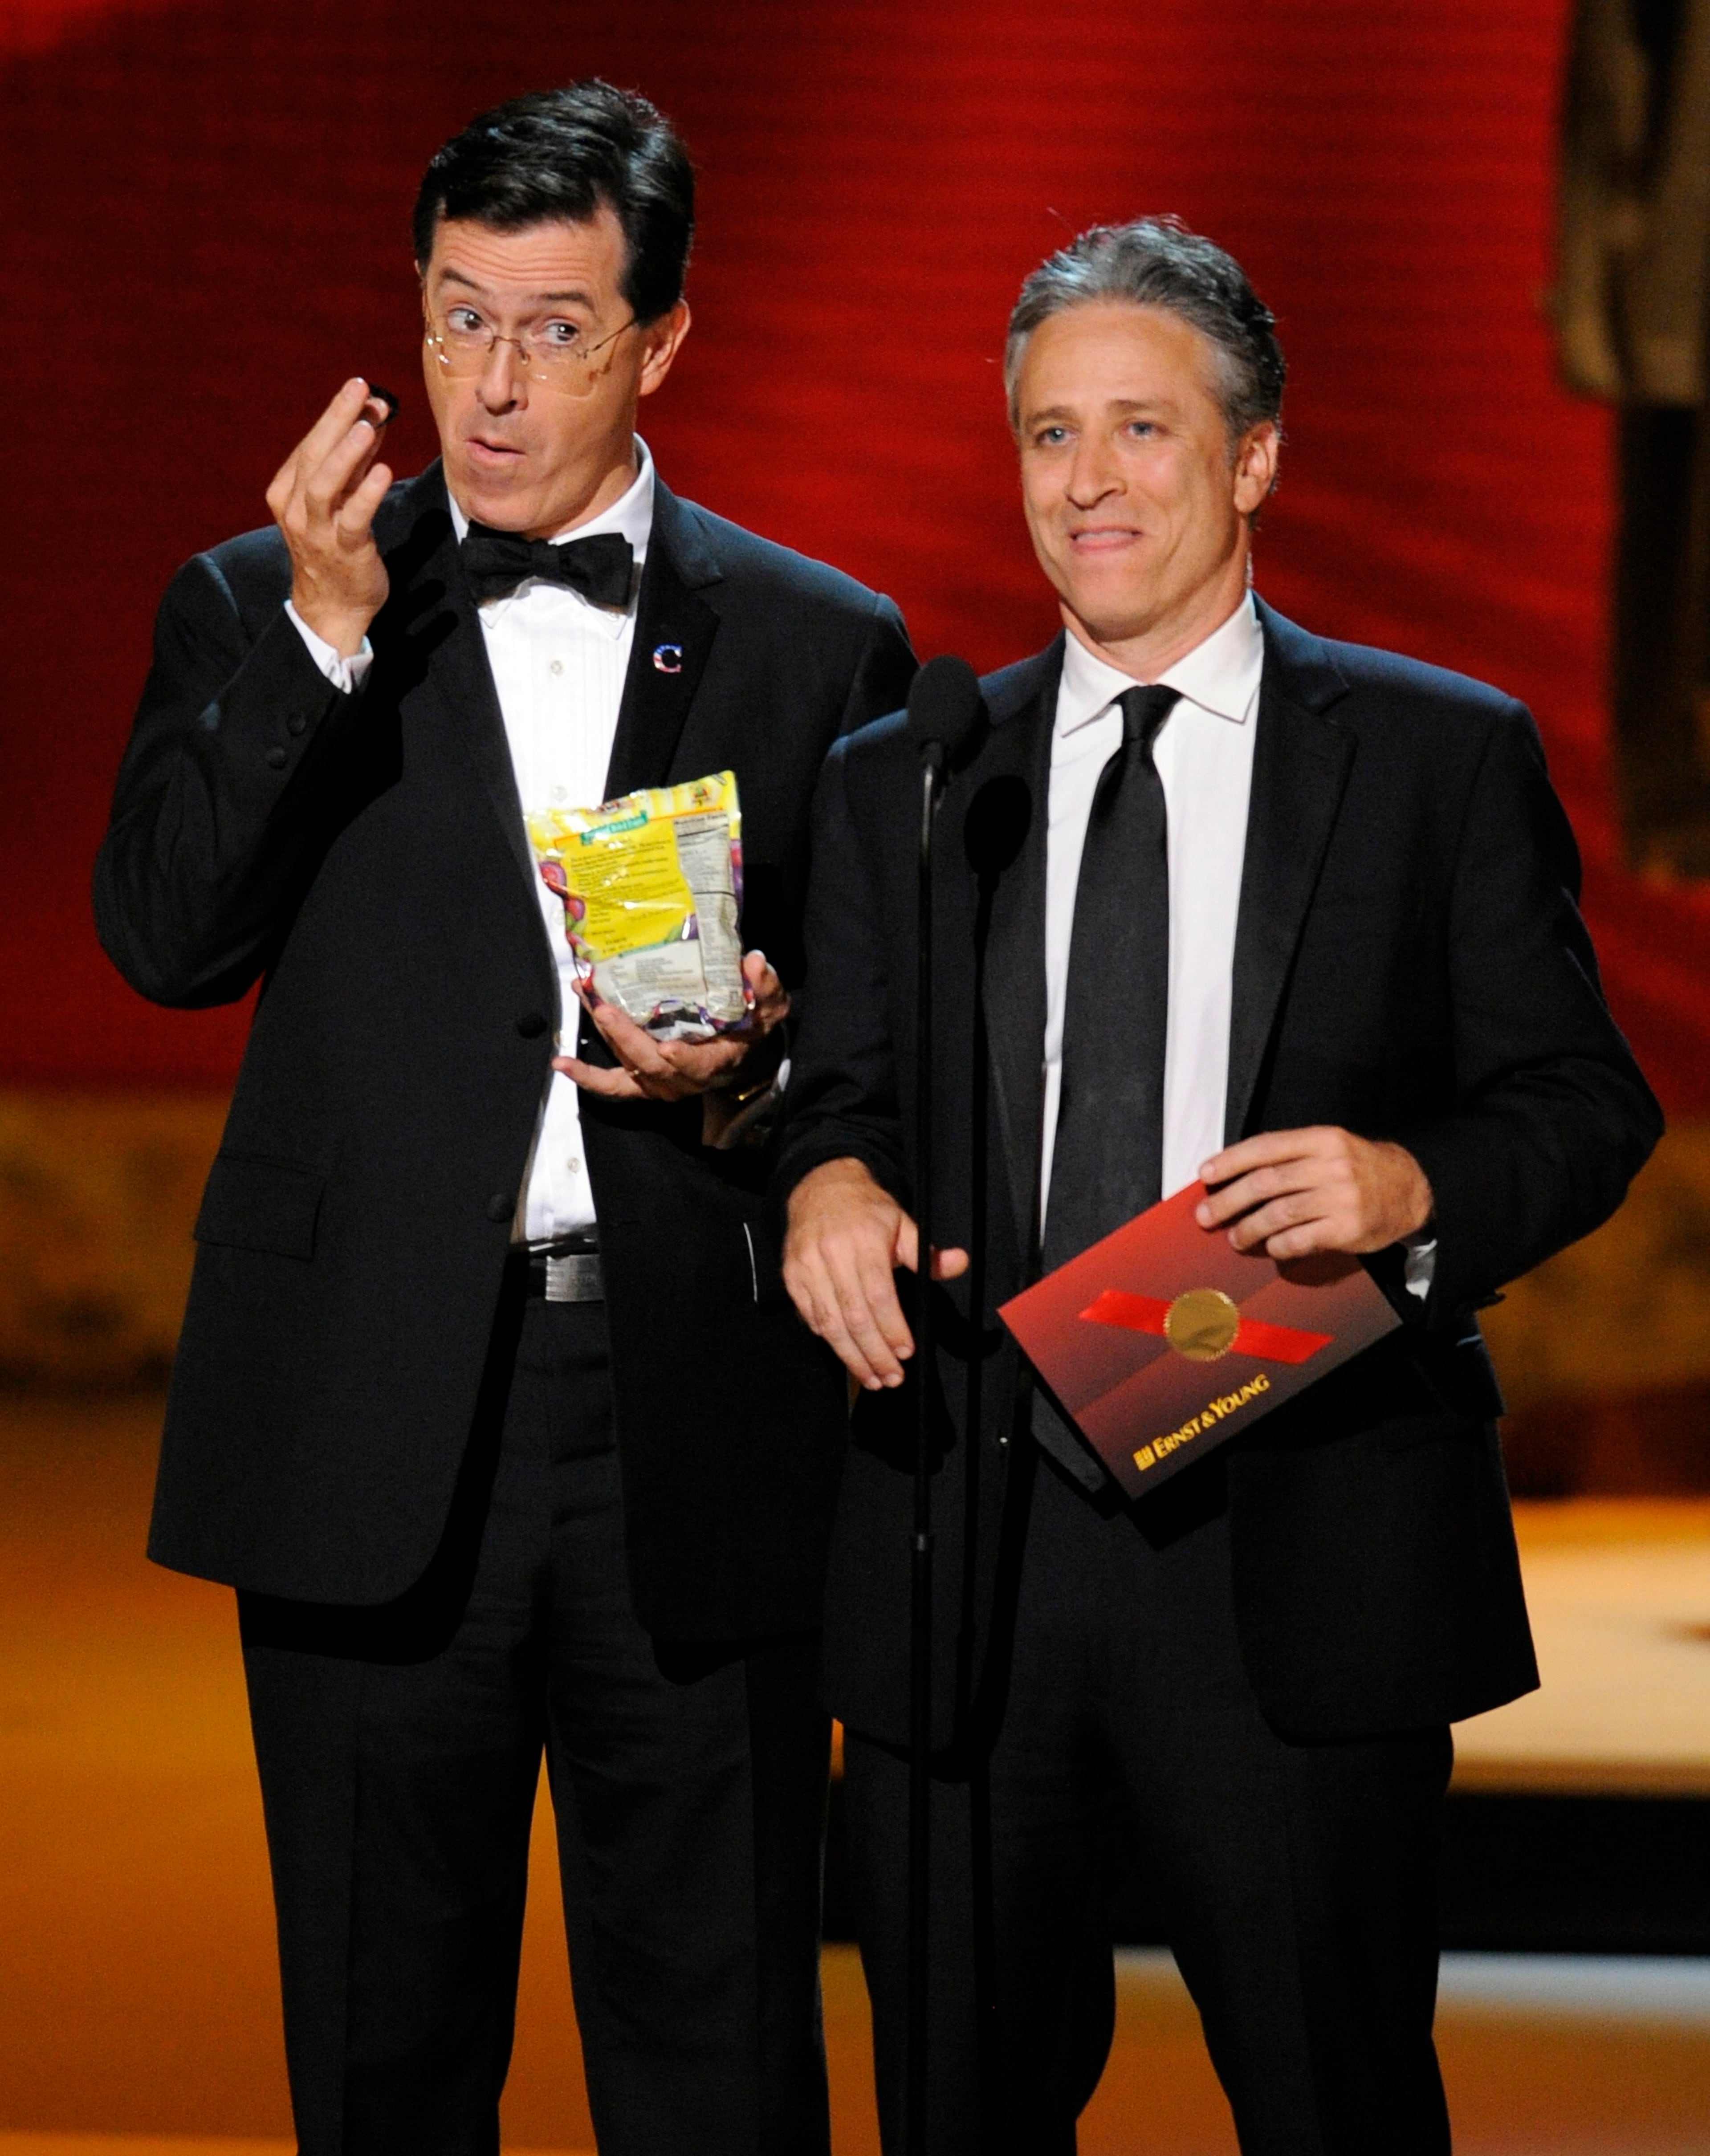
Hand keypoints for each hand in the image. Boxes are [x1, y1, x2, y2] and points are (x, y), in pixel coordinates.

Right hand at [266, 378, 393, 657]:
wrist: (331, 606)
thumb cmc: (336, 546)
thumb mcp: (340, 499)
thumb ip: (354, 463)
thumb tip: (373, 418)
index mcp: (287, 491)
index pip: (309, 445)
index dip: (334, 414)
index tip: (359, 387)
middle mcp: (295, 508)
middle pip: (313, 455)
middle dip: (337, 419)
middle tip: (361, 389)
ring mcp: (316, 532)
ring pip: (324, 485)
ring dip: (346, 452)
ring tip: (368, 424)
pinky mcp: (344, 551)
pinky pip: (353, 519)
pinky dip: (367, 493)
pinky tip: (384, 471)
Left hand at [555, 950, 788, 1102]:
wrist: (741, 1053)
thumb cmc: (752, 1027)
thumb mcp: (769, 1007)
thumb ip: (764, 988)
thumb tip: (755, 961)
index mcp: (717, 1060)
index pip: (701, 1065)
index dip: (685, 1060)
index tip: (671, 1048)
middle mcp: (683, 1078)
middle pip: (651, 1065)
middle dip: (626, 1038)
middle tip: (606, 1008)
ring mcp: (659, 1081)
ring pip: (627, 1064)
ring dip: (602, 1034)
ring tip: (584, 998)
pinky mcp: (641, 1079)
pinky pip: (613, 1083)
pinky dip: (587, 1076)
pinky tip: (561, 1063)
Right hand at [783, 1157, 968, 1389]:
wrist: (820, 1188)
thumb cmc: (867, 1211)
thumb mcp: (902, 1223)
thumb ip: (926, 1252)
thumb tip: (958, 1263)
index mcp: (863, 1241)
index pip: (879, 1295)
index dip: (892, 1328)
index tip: (906, 1351)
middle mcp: (832, 1255)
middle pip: (854, 1316)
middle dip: (875, 1353)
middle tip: (892, 1377)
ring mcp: (807, 1267)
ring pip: (829, 1323)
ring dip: (852, 1356)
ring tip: (872, 1378)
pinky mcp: (792, 1277)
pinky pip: (810, 1317)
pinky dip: (829, 1339)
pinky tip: (847, 1354)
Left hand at [1196, 1126, 1432, 1260]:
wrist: (1411, 1189)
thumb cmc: (1359, 1168)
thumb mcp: (1330, 1147)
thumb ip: (1290, 1157)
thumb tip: (1236, 1176)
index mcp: (1321, 1139)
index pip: (1264, 1147)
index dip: (1230, 1161)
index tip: (1205, 1174)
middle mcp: (1329, 1166)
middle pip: (1265, 1183)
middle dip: (1228, 1200)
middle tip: (1206, 1215)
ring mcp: (1339, 1198)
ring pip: (1278, 1214)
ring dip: (1249, 1228)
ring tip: (1235, 1237)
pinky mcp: (1346, 1229)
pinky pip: (1299, 1240)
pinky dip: (1278, 1246)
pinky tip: (1270, 1247)